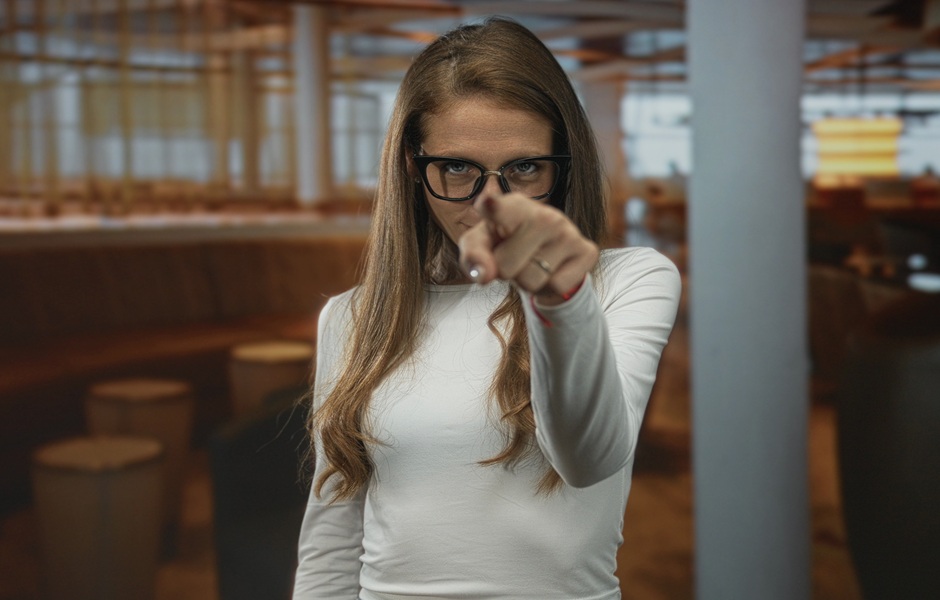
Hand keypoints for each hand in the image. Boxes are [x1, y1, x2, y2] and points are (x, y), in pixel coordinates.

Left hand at [458, 192, 598, 305]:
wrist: (546, 253)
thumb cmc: (505, 243)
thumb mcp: (481, 245)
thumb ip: (473, 256)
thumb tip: (484, 275)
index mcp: (511, 206)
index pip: (500, 209)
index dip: (492, 208)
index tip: (486, 203)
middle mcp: (543, 214)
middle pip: (506, 267)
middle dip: (505, 272)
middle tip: (514, 259)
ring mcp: (568, 231)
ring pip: (532, 280)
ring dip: (526, 282)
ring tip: (532, 264)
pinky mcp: (587, 250)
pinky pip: (556, 287)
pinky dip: (548, 287)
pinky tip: (551, 270)